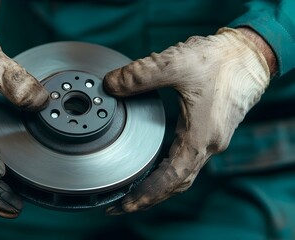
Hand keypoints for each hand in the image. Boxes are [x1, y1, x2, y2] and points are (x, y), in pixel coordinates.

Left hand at [104, 27, 273, 214]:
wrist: (249, 55)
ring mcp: (212, 140)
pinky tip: (156, 167)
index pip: (171, 178)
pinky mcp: (211, 132)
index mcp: (200, 137)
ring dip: (160, 186)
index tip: (125, 206)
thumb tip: (110, 85)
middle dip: (149, 197)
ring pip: (183, 174)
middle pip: (177, 184)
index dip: (147, 194)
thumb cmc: (220, 60)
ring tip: (136, 192)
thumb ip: (139, 75)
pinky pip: (188, 161)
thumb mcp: (175, 63)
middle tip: (122, 205)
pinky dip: (170, 172)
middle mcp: (209, 145)